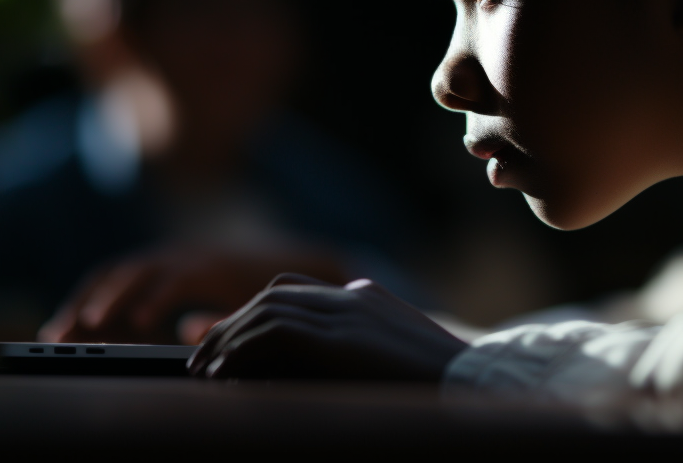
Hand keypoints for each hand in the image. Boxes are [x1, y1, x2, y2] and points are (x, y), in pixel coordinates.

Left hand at [39, 247, 345, 343]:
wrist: (313, 275)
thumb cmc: (268, 295)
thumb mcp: (227, 307)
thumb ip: (201, 318)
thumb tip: (183, 334)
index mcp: (172, 266)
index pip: (115, 281)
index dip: (83, 304)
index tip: (56, 335)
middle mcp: (176, 257)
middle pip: (115, 275)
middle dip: (83, 304)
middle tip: (56, 336)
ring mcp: (195, 258)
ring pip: (139, 272)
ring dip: (111, 297)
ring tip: (88, 325)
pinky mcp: (216, 266)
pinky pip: (178, 279)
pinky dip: (157, 297)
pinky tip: (141, 320)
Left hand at [188, 274, 468, 380]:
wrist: (478, 389)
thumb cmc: (444, 392)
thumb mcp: (393, 366)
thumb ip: (355, 358)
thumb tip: (306, 379)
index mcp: (368, 299)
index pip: (297, 291)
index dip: (257, 314)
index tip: (232, 341)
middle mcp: (354, 296)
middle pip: (275, 295)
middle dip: (233, 324)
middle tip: (204, 357)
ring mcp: (348, 310)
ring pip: (267, 309)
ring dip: (228, 339)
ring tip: (204, 370)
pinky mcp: (340, 334)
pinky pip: (273, 332)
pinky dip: (241, 350)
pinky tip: (224, 375)